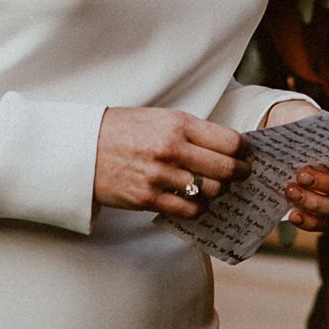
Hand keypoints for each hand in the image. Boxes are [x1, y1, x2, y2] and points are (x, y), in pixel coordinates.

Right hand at [95, 108, 248, 218]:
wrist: (83, 148)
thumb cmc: (123, 130)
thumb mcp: (159, 118)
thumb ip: (190, 130)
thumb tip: (226, 146)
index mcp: (177, 123)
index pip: (229, 141)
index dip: (244, 151)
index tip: (246, 154)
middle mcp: (171, 148)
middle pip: (225, 169)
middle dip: (240, 174)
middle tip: (241, 175)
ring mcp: (160, 175)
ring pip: (210, 192)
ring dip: (218, 192)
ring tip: (217, 188)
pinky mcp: (148, 198)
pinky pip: (189, 210)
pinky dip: (198, 208)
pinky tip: (197, 202)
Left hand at [258, 100, 328, 233]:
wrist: (291, 133)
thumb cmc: (307, 125)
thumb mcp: (312, 119)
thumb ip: (315, 124)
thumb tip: (308, 128)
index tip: (303, 173)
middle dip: (318, 198)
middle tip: (293, 184)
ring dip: (310, 207)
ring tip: (288, 192)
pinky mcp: (326, 212)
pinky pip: (322, 224)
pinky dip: (308, 222)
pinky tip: (293, 215)